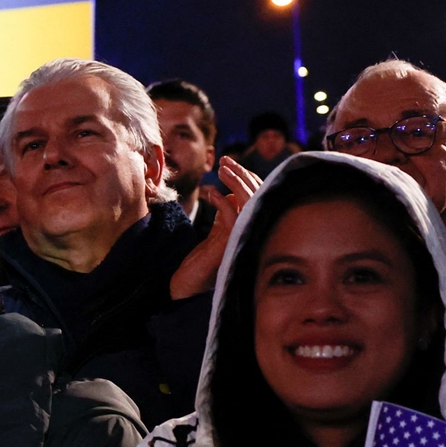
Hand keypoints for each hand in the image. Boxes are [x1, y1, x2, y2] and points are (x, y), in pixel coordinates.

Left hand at [169, 155, 259, 300]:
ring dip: (235, 182)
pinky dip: (222, 201)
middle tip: (225, 160)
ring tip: (222, 168)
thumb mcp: (217, 232)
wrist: (187, 286)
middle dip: (242, 173)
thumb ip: (226, 215)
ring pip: (248, 202)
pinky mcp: (228, 244)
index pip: (257, 197)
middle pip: (257, 196)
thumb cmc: (201, 262)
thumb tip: (232, 193)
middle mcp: (250, 232)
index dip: (247, 178)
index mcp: (249, 228)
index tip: (229, 163)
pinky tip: (211, 192)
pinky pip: (231, 217)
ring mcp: (241, 238)